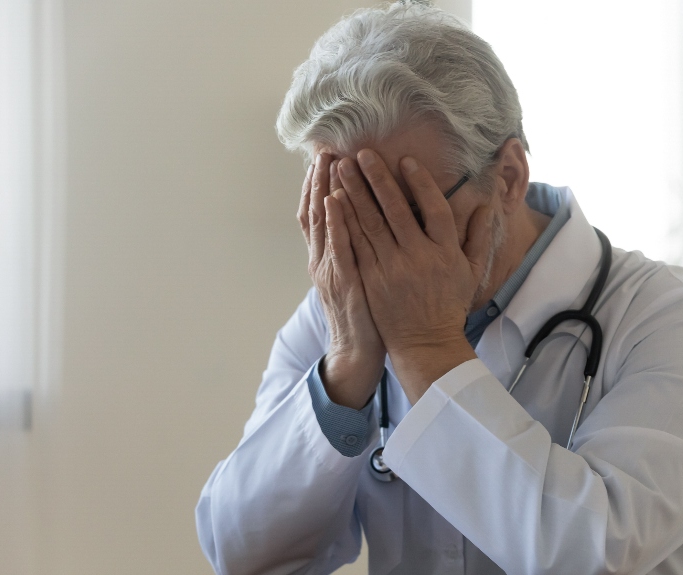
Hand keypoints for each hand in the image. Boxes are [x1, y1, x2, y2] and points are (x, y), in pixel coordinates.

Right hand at [298, 153, 384, 408]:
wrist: (358, 350)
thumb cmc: (366, 311)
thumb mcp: (358, 273)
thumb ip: (356, 246)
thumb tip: (361, 220)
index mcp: (328, 256)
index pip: (319, 213)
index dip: (319, 185)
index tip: (325, 157)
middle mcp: (323, 259)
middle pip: (316, 212)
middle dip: (318, 180)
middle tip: (324, 149)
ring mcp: (330, 270)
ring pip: (322, 224)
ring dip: (323, 192)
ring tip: (326, 163)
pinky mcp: (343, 283)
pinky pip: (337, 249)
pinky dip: (334, 225)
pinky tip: (336, 203)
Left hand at [333, 150, 493, 401]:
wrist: (426, 343)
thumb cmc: (448, 305)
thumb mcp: (472, 271)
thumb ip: (478, 236)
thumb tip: (486, 204)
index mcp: (446, 252)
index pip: (435, 208)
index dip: (421, 183)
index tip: (406, 160)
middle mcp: (419, 257)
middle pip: (396, 209)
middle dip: (377, 178)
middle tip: (361, 153)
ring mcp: (392, 268)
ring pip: (370, 223)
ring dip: (354, 192)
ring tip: (341, 167)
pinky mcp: (371, 279)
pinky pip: (355, 244)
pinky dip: (345, 220)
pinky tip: (335, 201)